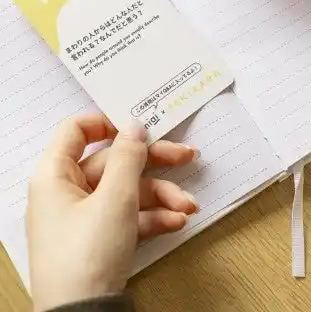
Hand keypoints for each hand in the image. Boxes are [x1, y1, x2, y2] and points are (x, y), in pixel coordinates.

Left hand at [27, 114, 198, 311]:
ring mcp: (82, 217)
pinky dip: (151, 217)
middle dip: (154, 164)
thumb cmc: (88, 256)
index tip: (140, 125)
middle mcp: (66, 192)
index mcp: (55, 175)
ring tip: (188, 206)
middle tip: (186, 156)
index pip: (76, 131)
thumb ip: (129, 158)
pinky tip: (176, 222)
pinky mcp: (98, 239)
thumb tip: (134, 126)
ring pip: (126, 191)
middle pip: (113, 162)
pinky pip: (126, 216)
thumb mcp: (115, 199)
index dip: (108, 123)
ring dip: (160, 196)